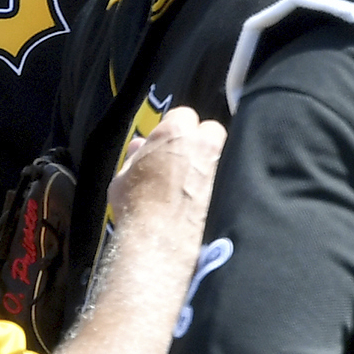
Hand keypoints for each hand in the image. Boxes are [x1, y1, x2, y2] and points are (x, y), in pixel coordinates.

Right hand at [106, 107, 224, 229]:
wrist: (159, 238)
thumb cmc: (136, 206)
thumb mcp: (123, 176)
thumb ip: (135, 156)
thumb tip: (140, 146)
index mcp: (174, 131)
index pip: (183, 115)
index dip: (174, 130)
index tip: (167, 144)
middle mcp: (201, 143)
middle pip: (209, 129)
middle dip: (200, 140)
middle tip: (184, 158)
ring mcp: (218, 165)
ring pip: (220, 152)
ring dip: (209, 160)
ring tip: (193, 179)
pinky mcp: (230, 187)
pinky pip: (227, 175)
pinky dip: (218, 181)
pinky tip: (202, 195)